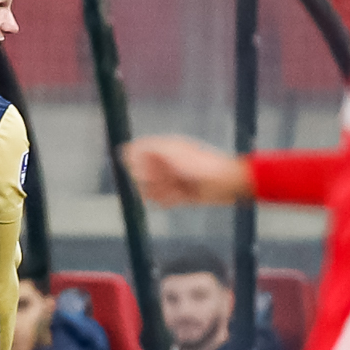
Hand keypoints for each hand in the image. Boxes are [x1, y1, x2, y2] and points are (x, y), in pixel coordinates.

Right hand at [122, 136, 251, 206]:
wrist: (225, 184)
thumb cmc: (201, 165)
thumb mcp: (173, 152)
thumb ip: (147, 149)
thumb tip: (123, 150)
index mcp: (163, 149)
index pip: (134, 155)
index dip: (136, 164)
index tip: (147, 169)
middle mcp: (164, 164)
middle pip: (139, 175)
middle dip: (150, 180)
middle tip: (169, 179)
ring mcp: (169, 179)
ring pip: (147, 190)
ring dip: (159, 192)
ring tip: (177, 190)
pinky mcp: (175, 194)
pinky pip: (159, 201)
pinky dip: (167, 201)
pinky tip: (180, 197)